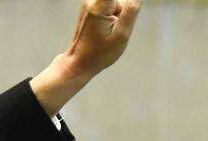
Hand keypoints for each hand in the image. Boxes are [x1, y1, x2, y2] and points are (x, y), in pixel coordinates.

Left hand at [29, 0, 143, 115]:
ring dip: (120, 13)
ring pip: (116, 2)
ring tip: (109, 34)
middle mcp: (91, 1)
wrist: (76, 67)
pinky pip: (111, 7)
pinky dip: (114, 16)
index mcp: (99, 5)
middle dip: (124, 8)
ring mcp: (90, 5)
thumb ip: (131, 9)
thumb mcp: (122, 35)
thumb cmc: (98, 55)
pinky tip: (106, 34)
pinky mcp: (90, 10)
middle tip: (117, 29)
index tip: (126, 4)